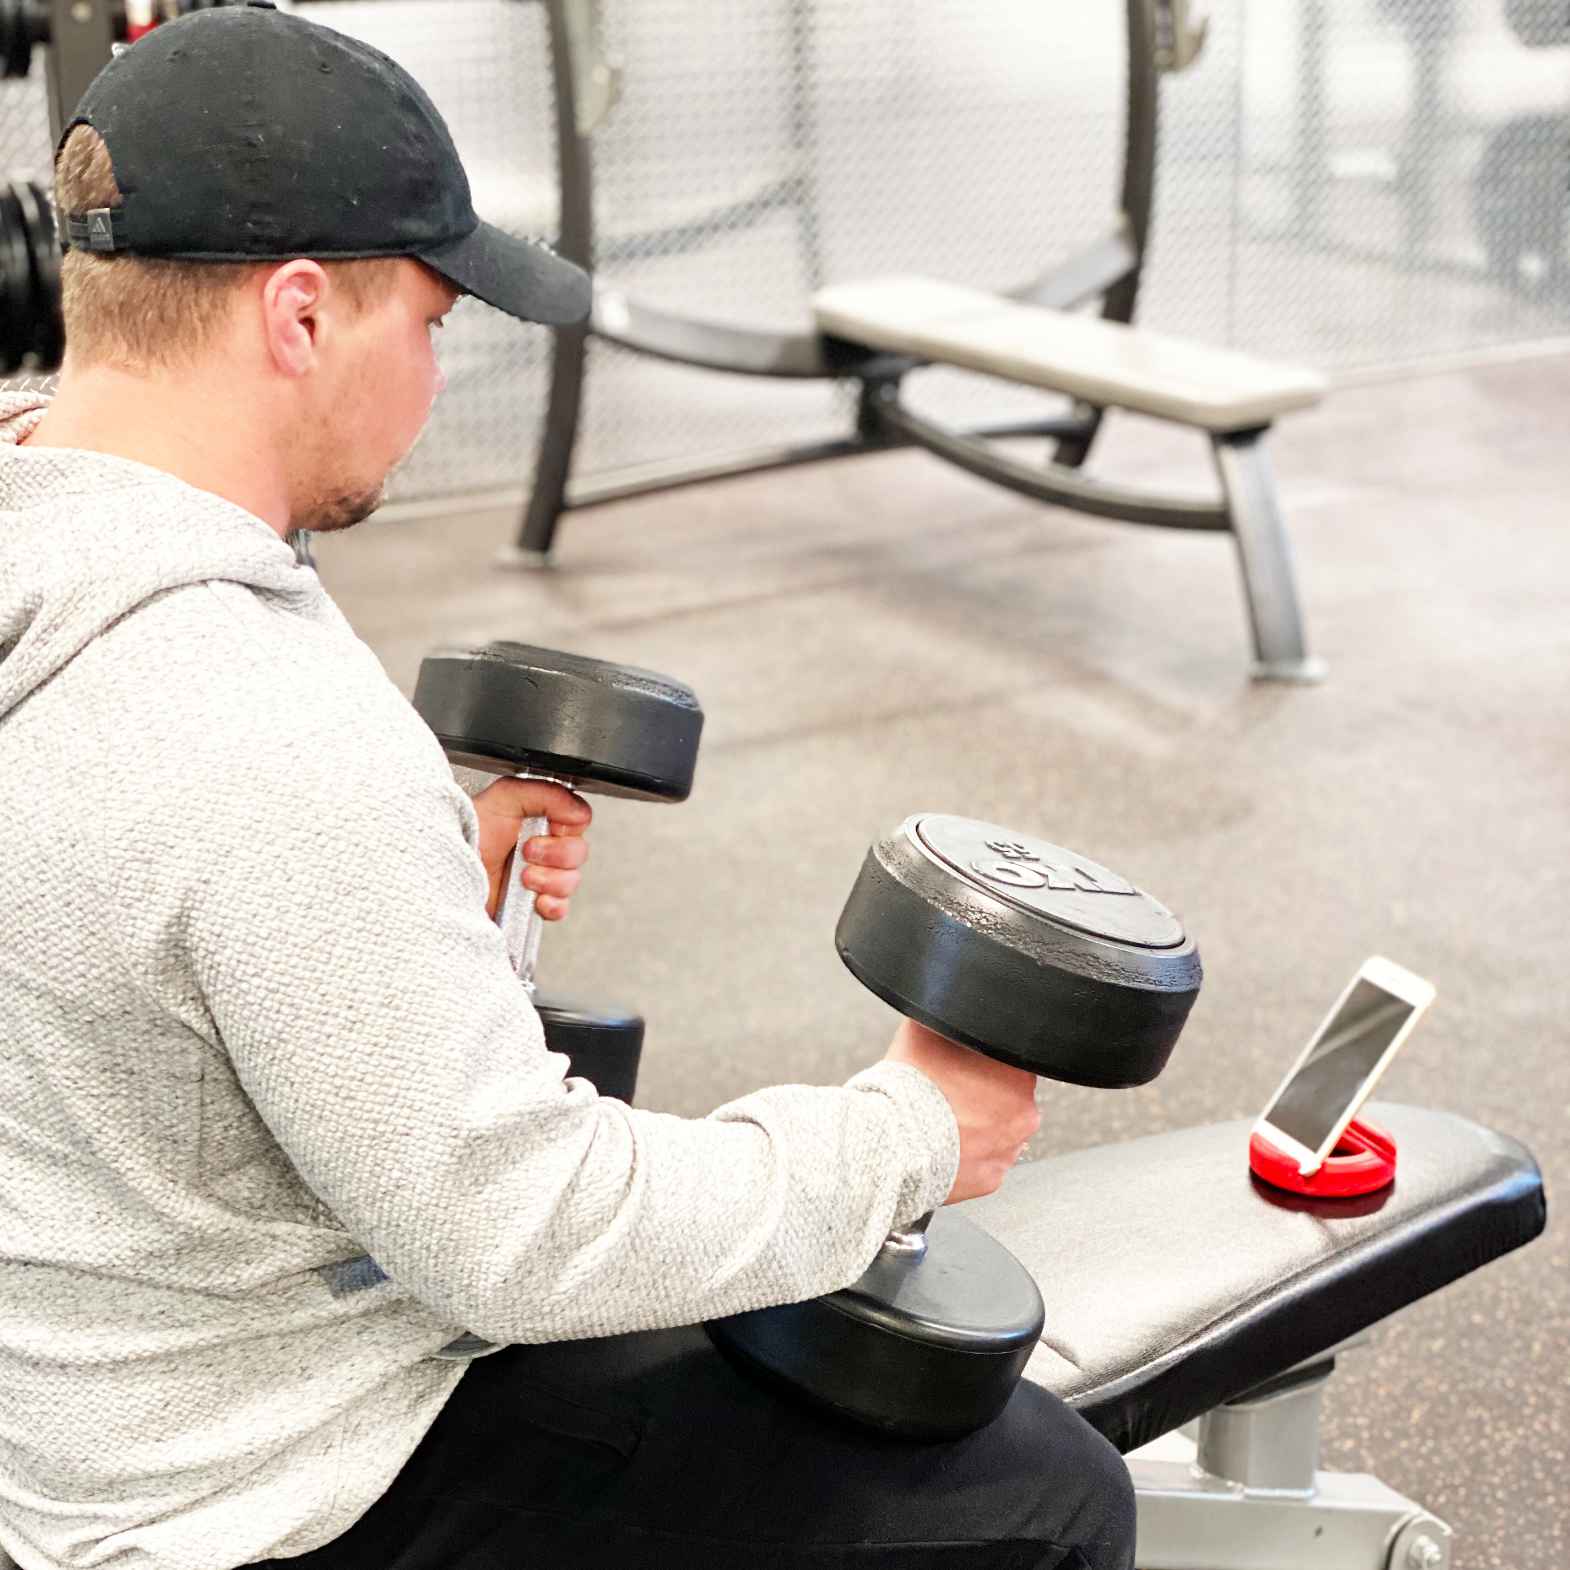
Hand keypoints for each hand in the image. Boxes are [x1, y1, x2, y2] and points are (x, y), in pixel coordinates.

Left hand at [471, 779, 591, 922]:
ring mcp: (539, 877)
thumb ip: (546, 792)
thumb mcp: (503, 797)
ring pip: (572, 880)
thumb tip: (578, 811)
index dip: (565, 827)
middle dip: (554, 854)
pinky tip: (533, 899)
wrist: (446, 875)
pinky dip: (551, 905)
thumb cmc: (467, 834)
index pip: (578, 820)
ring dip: (549, 880)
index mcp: (538, 818)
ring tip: (522, 877)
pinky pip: (562, 908)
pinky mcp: (532, 904)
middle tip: (526, 853)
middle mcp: (541, 846)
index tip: (545, 828)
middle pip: (579, 851)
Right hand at [883, 1018, 1039, 1204]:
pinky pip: (985, 1161)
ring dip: (978, 1124)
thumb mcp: (923, 1030)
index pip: (1011, 1059)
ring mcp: (1009, 1149)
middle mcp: (1023, 1113)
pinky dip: (968, 1154)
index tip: (964, 1064)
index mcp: (1017, 1073)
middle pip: (1008, 1096)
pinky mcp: (992, 1179)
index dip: (985, 1059)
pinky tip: (945, 1143)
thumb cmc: (908, 1089)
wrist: (889, 1143)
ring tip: (944, 1119)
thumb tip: (944, 1002)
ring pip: (999, 1130)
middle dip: (984, 1093)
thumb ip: (945, 1018)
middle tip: (950, 1090)